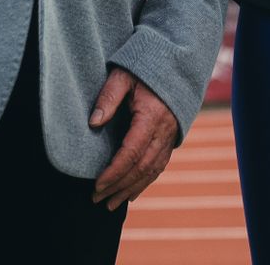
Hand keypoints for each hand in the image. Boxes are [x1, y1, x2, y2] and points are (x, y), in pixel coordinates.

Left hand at [90, 67, 179, 209]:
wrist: (175, 65)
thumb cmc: (145, 68)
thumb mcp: (123, 76)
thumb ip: (108, 97)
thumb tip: (93, 123)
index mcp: (152, 116)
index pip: (132, 152)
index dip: (114, 171)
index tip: (97, 185)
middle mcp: (164, 131)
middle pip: (141, 167)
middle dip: (119, 186)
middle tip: (96, 199)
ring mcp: (170, 137)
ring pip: (151, 170)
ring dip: (130, 189)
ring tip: (110, 204)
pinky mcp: (171, 139)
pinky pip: (159, 166)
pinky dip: (145, 182)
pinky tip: (131, 193)